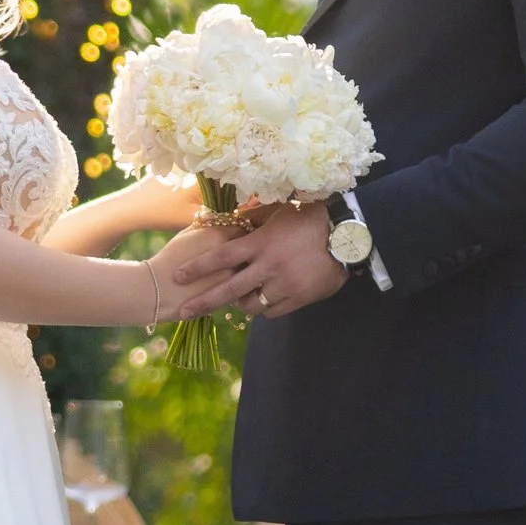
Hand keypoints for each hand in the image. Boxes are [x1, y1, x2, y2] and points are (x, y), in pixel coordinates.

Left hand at [170, 199, 345, 322]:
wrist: (348, 235)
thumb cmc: (311, 218)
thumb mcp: (279, 212)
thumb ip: (253, 218)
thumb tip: (230, 218)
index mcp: (261, 243)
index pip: (221, 258)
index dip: (198, 268)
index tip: (177, 276)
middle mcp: (269, 267)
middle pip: (229, 290)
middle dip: (203, 302)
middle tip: (183, 311)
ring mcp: (285, 285)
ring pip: (251, 305)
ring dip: (241, 303)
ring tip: (238, 297)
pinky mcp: (299, 299)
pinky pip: (273, 312)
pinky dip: (264, 308)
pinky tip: (263, 301)